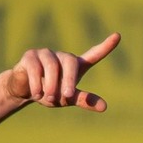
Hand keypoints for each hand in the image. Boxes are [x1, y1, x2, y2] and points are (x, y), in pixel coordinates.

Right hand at [3, 32, 119, 110]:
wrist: (25, 91)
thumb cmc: (50, 93)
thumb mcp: (68, 99)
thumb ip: (84, 100)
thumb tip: (104, 107)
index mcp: (76, 66)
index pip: (94, 54)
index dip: (106, 46)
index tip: (118, 36)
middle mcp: (62, 56)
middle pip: (71, 62)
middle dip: (69, 81)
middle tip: (66, 97)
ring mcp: (46, 53)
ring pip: (52, 66)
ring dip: (51, 85)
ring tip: (48, 98)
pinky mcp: (30, 56)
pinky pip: (35, 68)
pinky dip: (37, 83)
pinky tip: (37, 93)